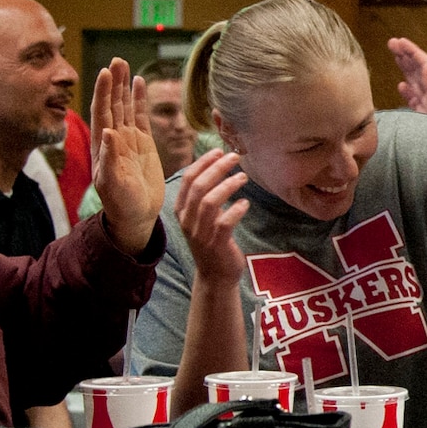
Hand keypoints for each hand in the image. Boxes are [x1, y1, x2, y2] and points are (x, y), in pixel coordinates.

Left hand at [91, 58, 165, 255]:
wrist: (135, 216)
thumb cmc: (120, 204)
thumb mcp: (113, 185)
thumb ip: (111, 159)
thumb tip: (108, 132)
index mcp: (102, 146)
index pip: (101, 113)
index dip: (102, 92)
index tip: (104, 73)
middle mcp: (113, 138)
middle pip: (112, 103)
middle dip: (113, 82)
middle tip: (116, 60)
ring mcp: (128, 139)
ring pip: (125, 106)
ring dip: (123, 85)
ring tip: (124, 63)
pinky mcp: (143, 143)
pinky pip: (140, 116)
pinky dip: (139, 99)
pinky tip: (139, 82)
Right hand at [176, 148, 249, 281]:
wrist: (215, 276)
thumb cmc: (211, 240)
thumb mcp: (201, 216)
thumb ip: (204, 195)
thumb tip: (217, 165)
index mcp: (181, 211)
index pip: (187, 180)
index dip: (203, 163)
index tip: (219, 151)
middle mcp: (187, 221)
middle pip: (198, 187)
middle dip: (217, 168)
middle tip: (234, 157)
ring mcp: (200, 234)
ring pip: (209, 203)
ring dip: (227, 186)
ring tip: (243, 177)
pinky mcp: (216, 245)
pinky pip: (224, 224)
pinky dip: (235, 211)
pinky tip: (245, 203)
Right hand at [388, 36, 426, 115]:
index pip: (424, 64)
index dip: (411, 52)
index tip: (400, 40)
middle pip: (418, 71)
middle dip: (406, 56)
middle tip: (392, 42)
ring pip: (416, 84)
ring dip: (406, 70)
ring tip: (396, 57)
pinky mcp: (426, 119)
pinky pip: (416, 102)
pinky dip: (408, 93)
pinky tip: (402, 85)